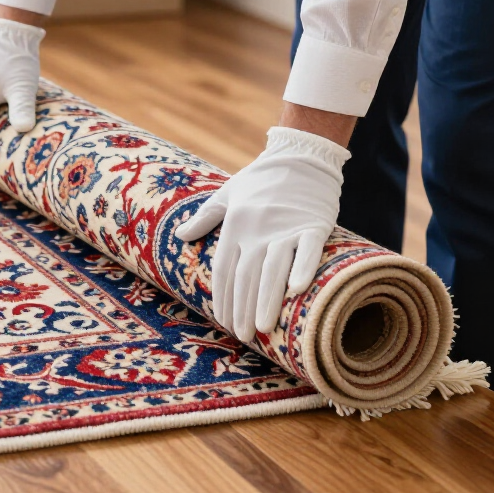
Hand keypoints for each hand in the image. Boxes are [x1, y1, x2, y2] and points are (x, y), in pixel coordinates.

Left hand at [174, 126, 349, 341]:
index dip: (222, 298)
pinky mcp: (313, 225)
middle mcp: (257, 228)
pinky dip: (302, 268)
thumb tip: (180, 235)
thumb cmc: (261, 179)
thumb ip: (204, 217)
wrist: (300, 157)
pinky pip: (307, 250)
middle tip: (244, 335)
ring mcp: (286, 228)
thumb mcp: (226, 193)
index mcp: (236, 224)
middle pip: (245, 275)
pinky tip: (297, 290)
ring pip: (272, 269)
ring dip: (266, 300)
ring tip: (263, 328)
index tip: (224, 322)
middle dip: (242, 308)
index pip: (224, 269)